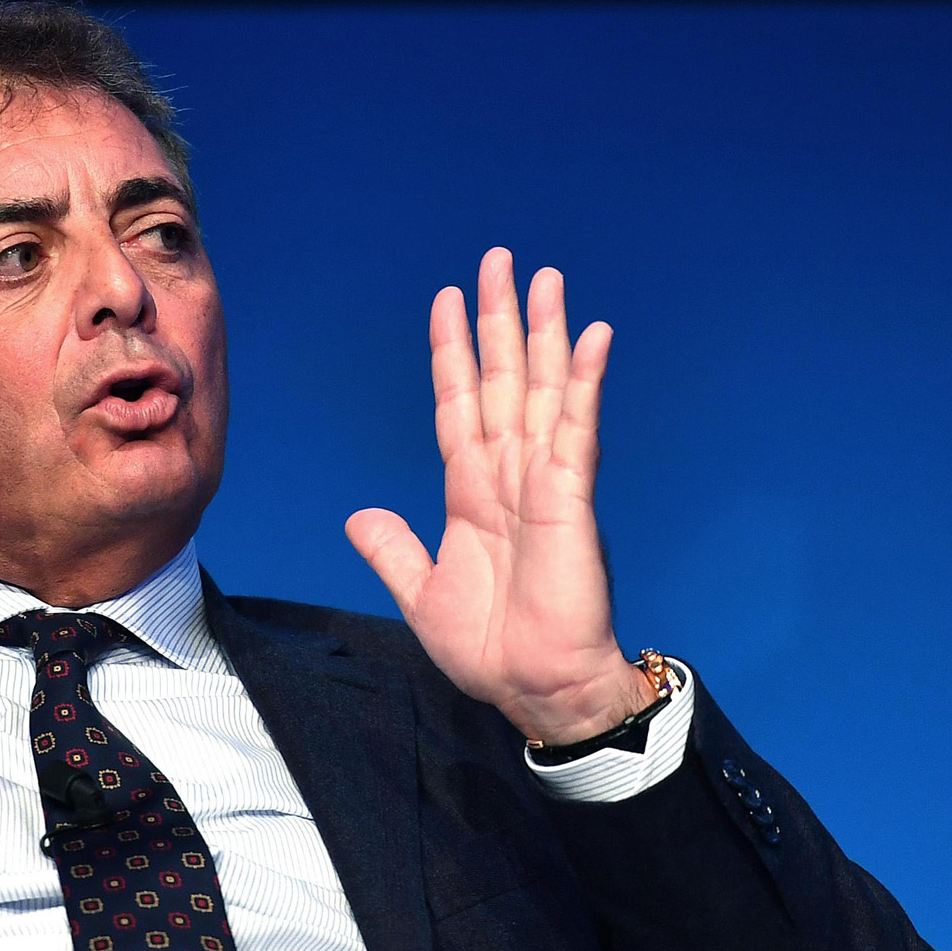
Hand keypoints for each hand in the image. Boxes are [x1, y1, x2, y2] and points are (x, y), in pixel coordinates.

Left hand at [346, 248, 651, 745]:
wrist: (534, 689)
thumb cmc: (490, 649)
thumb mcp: (421, 593)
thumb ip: (393, 550)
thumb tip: (359, 515)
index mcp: (473, 494)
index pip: (459, 408)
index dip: (452, 356)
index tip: (447, 303)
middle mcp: (510, 477)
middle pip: (501, 383)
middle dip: (498, 322)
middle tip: (497, 261)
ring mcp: (544, 483)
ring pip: (540, 391)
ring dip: (543, 334)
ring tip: (544, 277)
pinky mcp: (571, 499)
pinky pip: (575, 430)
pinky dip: (583, 383)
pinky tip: (593, 337)